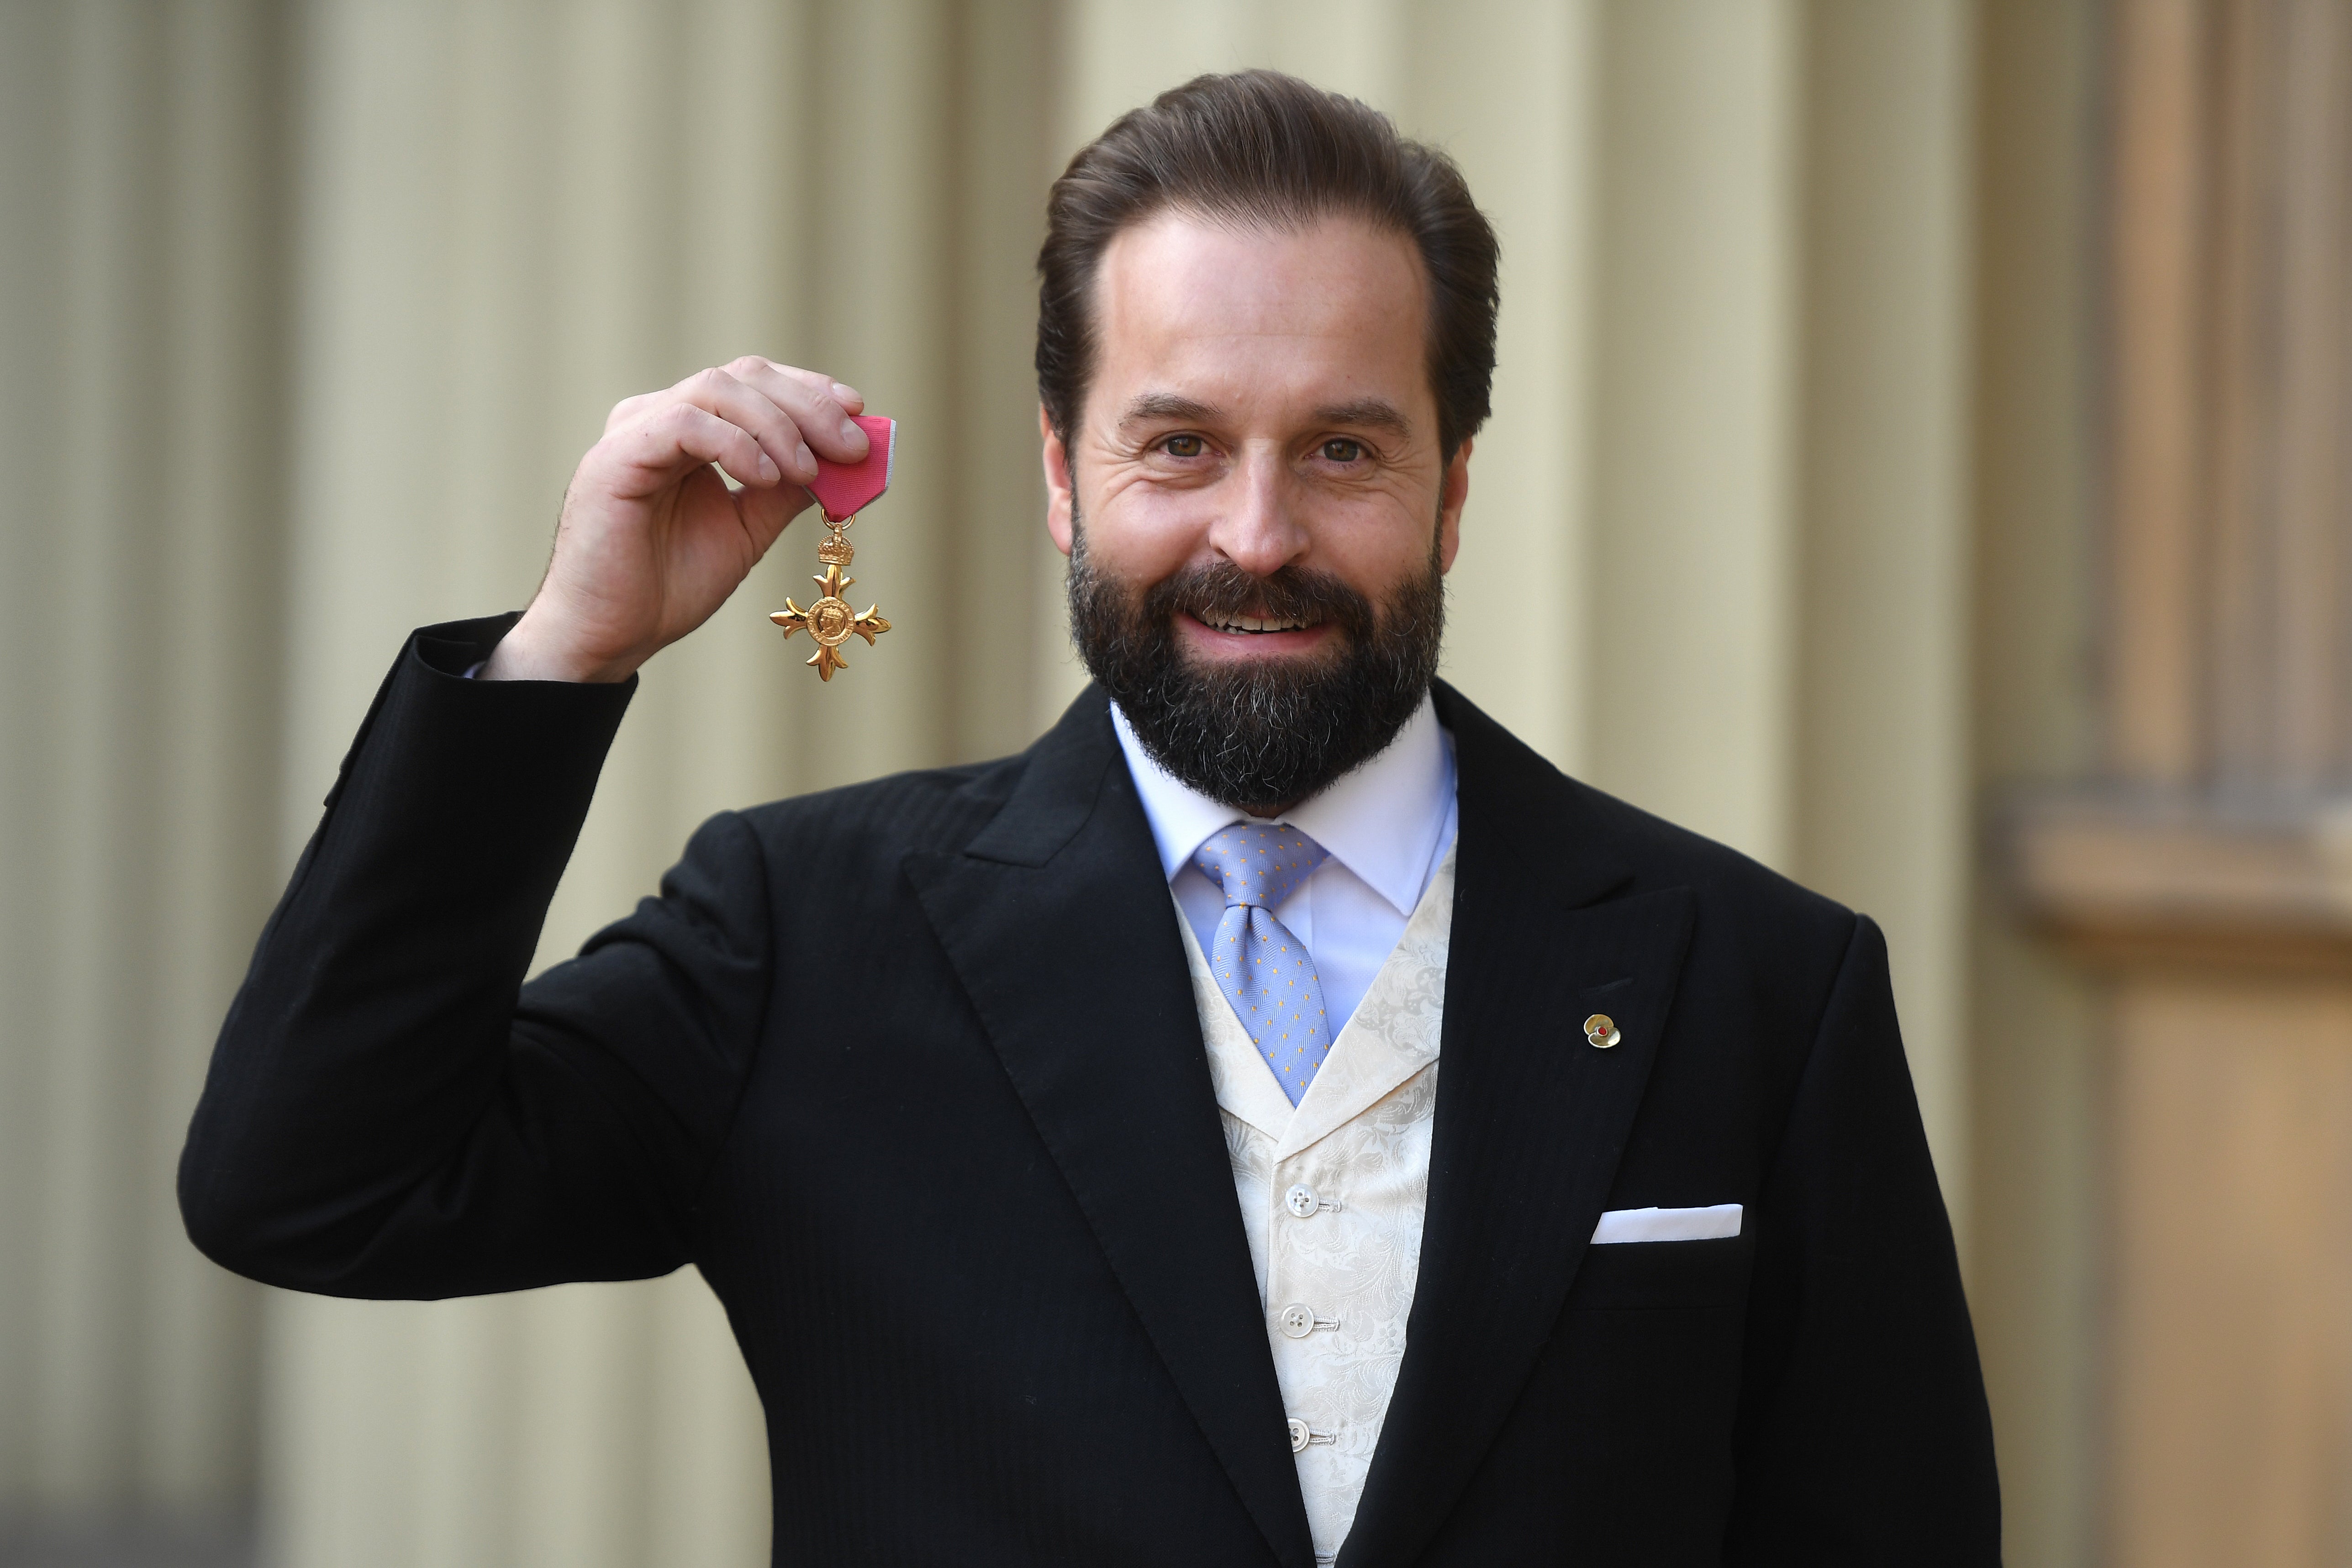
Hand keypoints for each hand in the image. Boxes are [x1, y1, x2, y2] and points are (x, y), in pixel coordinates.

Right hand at [483, 358, 870, 682]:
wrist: (613, 634)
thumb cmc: (669, 585)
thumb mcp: (748, 530)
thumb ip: (787, 490)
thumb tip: (844, 460)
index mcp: (690, 430)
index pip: (755, 382)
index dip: (809, 390)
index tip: (857, 409)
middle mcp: (659, 417)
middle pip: (743, 376)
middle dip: (808, 406)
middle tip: (852, 445)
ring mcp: (634, 431)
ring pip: (716, 388)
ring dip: (777, 425)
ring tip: (808, 470)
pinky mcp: (616, 457)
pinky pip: (684, 422)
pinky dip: (735, 444)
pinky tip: (765, 477)